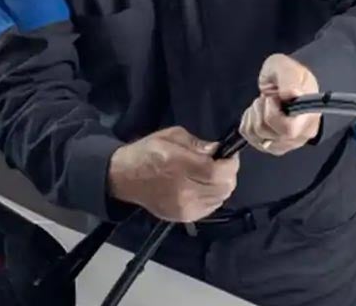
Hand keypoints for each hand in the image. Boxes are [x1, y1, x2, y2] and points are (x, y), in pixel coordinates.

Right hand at [107, 126, 239, 222]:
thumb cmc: (147, 152)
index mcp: (178, 165)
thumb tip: (216, 151)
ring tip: (211, 175)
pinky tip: (203, 187)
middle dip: (228, 174)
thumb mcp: (170, 136)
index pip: (218, 172)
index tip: (229, 155)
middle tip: (221, 164)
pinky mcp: (183, 217)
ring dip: (221, 186)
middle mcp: (183, 190)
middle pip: (223, 187)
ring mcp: (184, 207)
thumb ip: (196, 144)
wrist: (125, 178)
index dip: (230, 163)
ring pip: (220, 199)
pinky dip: (213, 197)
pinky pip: (211, 208)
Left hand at [240, 53, 321, 155]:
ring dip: (254, 114)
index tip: (273, 98)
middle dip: (261, 109)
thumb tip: (291, 93)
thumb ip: (289, 78)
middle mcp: (299, 137)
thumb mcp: (287, 67)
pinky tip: (260, 112)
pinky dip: (248, 120)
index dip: (273, 113)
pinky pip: (248, 136)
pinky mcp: (269, 146)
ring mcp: (284, 144)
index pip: (288, 130)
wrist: (286, 83)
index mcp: (309, 119)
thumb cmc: (289, 75)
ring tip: (265, 104)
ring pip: (255, 134)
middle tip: (269, 98)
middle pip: (267, 132)